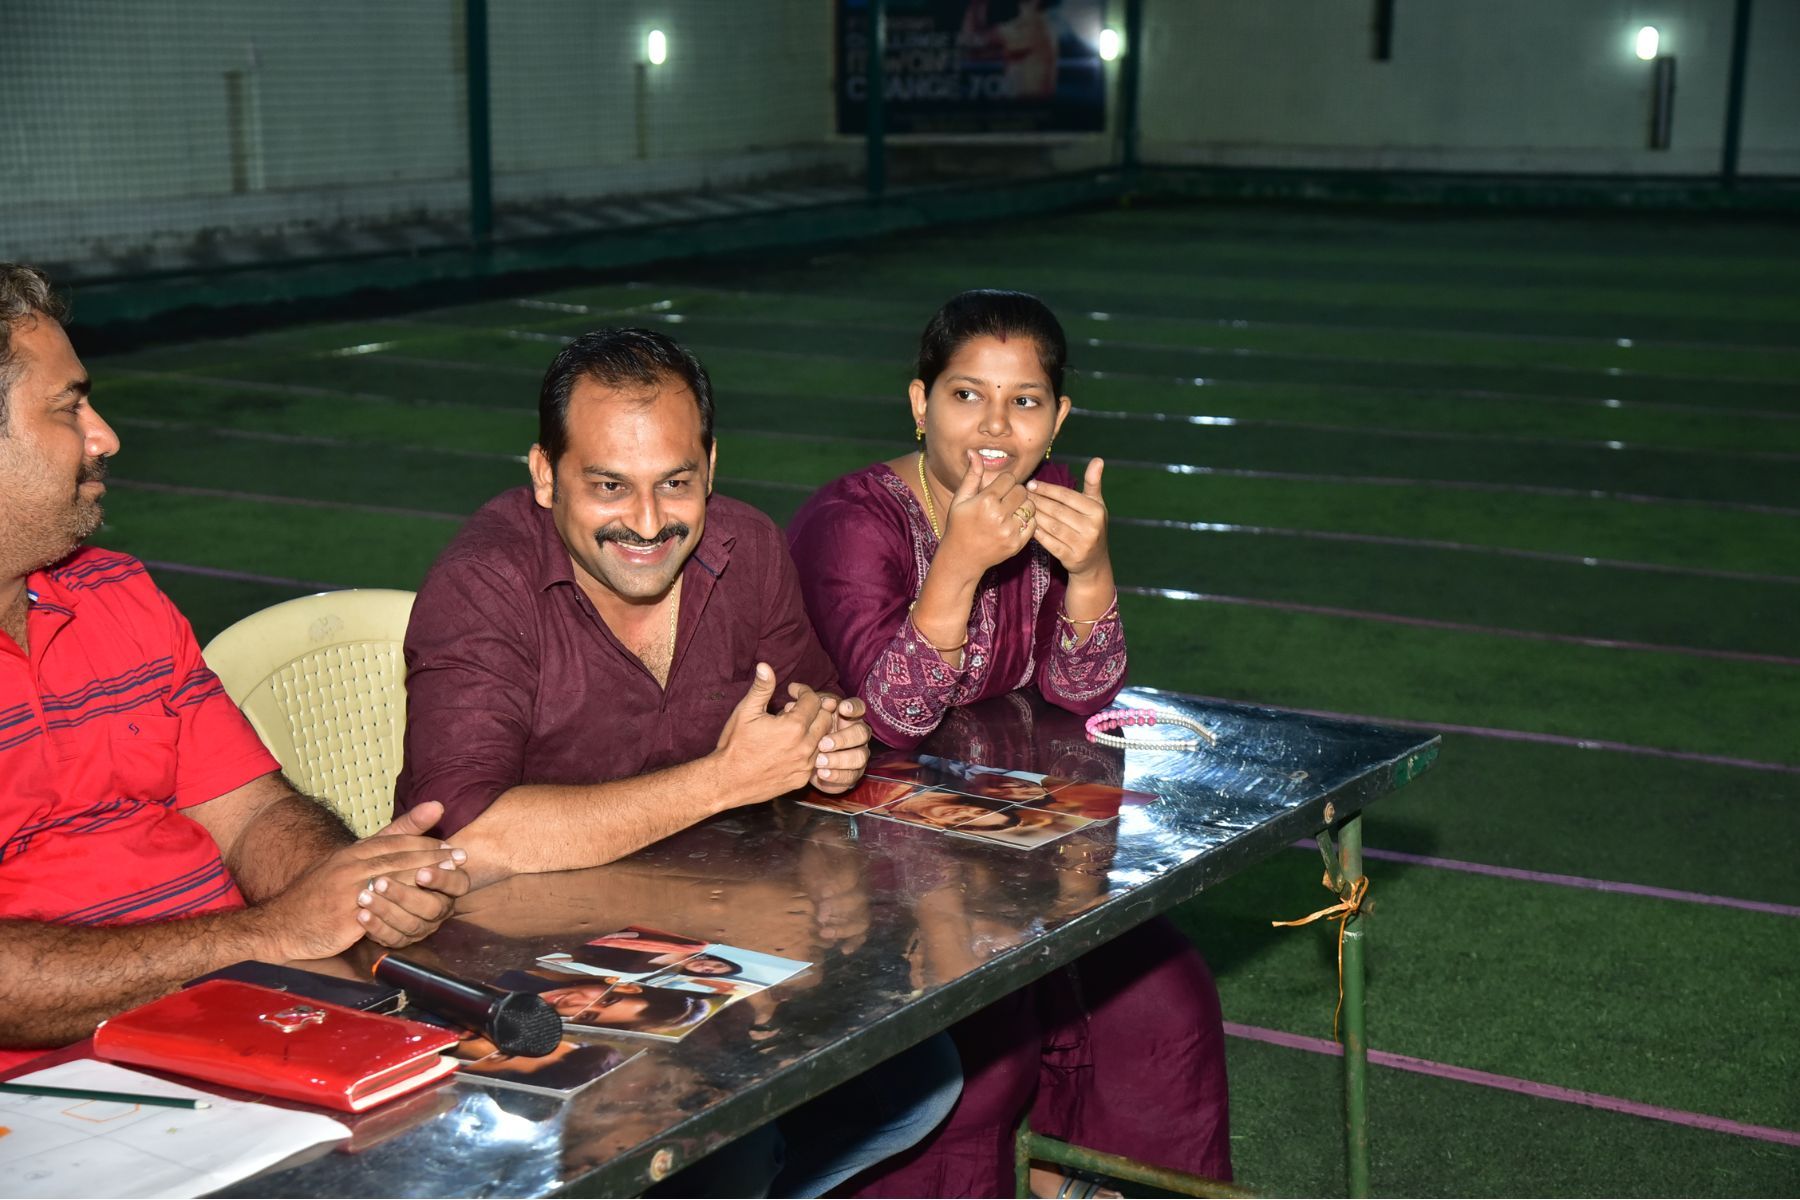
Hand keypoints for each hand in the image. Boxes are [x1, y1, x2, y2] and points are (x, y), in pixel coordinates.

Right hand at [257, 824, 467, 959]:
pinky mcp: (344, 916)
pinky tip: (420, 907)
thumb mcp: (347, 863)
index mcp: (353, 853)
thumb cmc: (320, 893)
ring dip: (424, 878)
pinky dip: (399, 905)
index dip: (426, 843)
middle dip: (433, 857)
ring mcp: (346, 890)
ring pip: (392, 879)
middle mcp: (350, 867)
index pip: (396, 842)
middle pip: (399, 858)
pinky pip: (376, 909)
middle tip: (460, 858)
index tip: (451, 847)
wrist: (282, 923)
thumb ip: (382, 843)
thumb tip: (414, 819)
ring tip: (449, 879)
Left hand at [359, 801, 471, 938]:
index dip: (442, 879)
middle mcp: (438, 908)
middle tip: (380, 882)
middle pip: (432, 908)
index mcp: (445, 884)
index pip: (458, 884)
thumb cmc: (382, 865)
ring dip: (387, 909)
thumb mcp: (394, 844)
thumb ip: (415, 827)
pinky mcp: (400, 940)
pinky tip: (361, 915)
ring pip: (411, 925)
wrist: (354, 892)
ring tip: (364, 896)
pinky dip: (376, 927)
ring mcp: (419, 927)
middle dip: (406, 895)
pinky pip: (392, 939)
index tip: (421, 873)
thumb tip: (436, 805)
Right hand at [712, 664, 836, 805]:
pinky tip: (792, 746)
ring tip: (792, 728)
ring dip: (813, 729)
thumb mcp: (746, 712)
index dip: (803, 691)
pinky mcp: (802, 779)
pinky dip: (810, 749)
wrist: (727, 781)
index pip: (813, 700)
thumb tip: (765, 666)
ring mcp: (805, 765)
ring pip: (824, 740)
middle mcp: (805, 747)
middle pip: (826, 718)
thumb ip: (762, 688)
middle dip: (813, 709)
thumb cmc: (735, 744)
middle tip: (794, 708)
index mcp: (794, 727)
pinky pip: (816, 759)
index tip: (792, 691)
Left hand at [807, 693, 870, 792]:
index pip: (858, 707)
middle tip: (823, 743)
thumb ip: (800, 702)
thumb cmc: (802, 731)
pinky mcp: (851, 774)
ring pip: (860, 756)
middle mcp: (855, 734)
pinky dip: (837, 775)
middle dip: (844, 737)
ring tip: (819, 761)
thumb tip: (792, 689)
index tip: (841, 709)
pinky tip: (822, 773)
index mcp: (847, 717)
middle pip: (861, 732)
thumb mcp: (800, 715)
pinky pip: (851, 775)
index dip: (853, 707)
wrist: (801, 762)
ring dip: (840, 758)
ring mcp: (856, 754)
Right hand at [939, 449, 1035, 575]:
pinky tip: (1013, 523)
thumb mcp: (961, 499)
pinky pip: (1033, 524)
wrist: (961, 558)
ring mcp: (1009, 531)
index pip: (1009, 479)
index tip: (997, 489)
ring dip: (1023, 506)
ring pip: (1030, 507)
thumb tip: (974, 452)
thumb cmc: (958, 525)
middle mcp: (999, 515)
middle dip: (1015, 492)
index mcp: (985, 501)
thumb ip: (972, 475)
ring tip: (1010, 511)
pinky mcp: (1017, 544)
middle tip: (1004, 500)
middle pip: (1022, 491)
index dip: (1004, 482)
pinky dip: (1026, 522)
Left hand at [1026, 456, 1109, 577]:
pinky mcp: (1071, 558)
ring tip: (1021, 507)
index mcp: (1097, 511)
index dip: (1047, 489)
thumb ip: (1093, 482)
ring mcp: (1082, 545)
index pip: (1067, 496)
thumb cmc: (1091, 526)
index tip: (1031, 483)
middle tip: (1021, 494)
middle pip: (1057, 511)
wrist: (1094, 561)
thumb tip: (1098, 459)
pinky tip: (1026, 524)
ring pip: (1051, 526)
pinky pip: (1049, 543)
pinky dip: (1036, 533)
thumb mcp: (1096, 504)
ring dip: (1034, 515)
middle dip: (1037, 501)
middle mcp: (1092, 528)